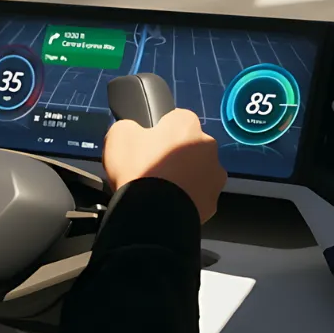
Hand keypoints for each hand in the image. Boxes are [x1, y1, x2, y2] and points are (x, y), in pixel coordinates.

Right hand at [102, 109, 225, 222]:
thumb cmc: (138, 169)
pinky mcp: (213, 202)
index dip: (162, 130)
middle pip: (192, 145)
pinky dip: (189, 199)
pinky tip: (172, 206)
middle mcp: (208, 146)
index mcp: (186, 125)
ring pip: (200, 171)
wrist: (153, 214)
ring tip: (164, 191)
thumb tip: (133, 131)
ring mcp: (214, 175)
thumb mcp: (118, 137)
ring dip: (187, 177)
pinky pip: (200, 196)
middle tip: (156, 169)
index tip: (149, 144)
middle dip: (178, 154)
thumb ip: (129, 127)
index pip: (177, 117)